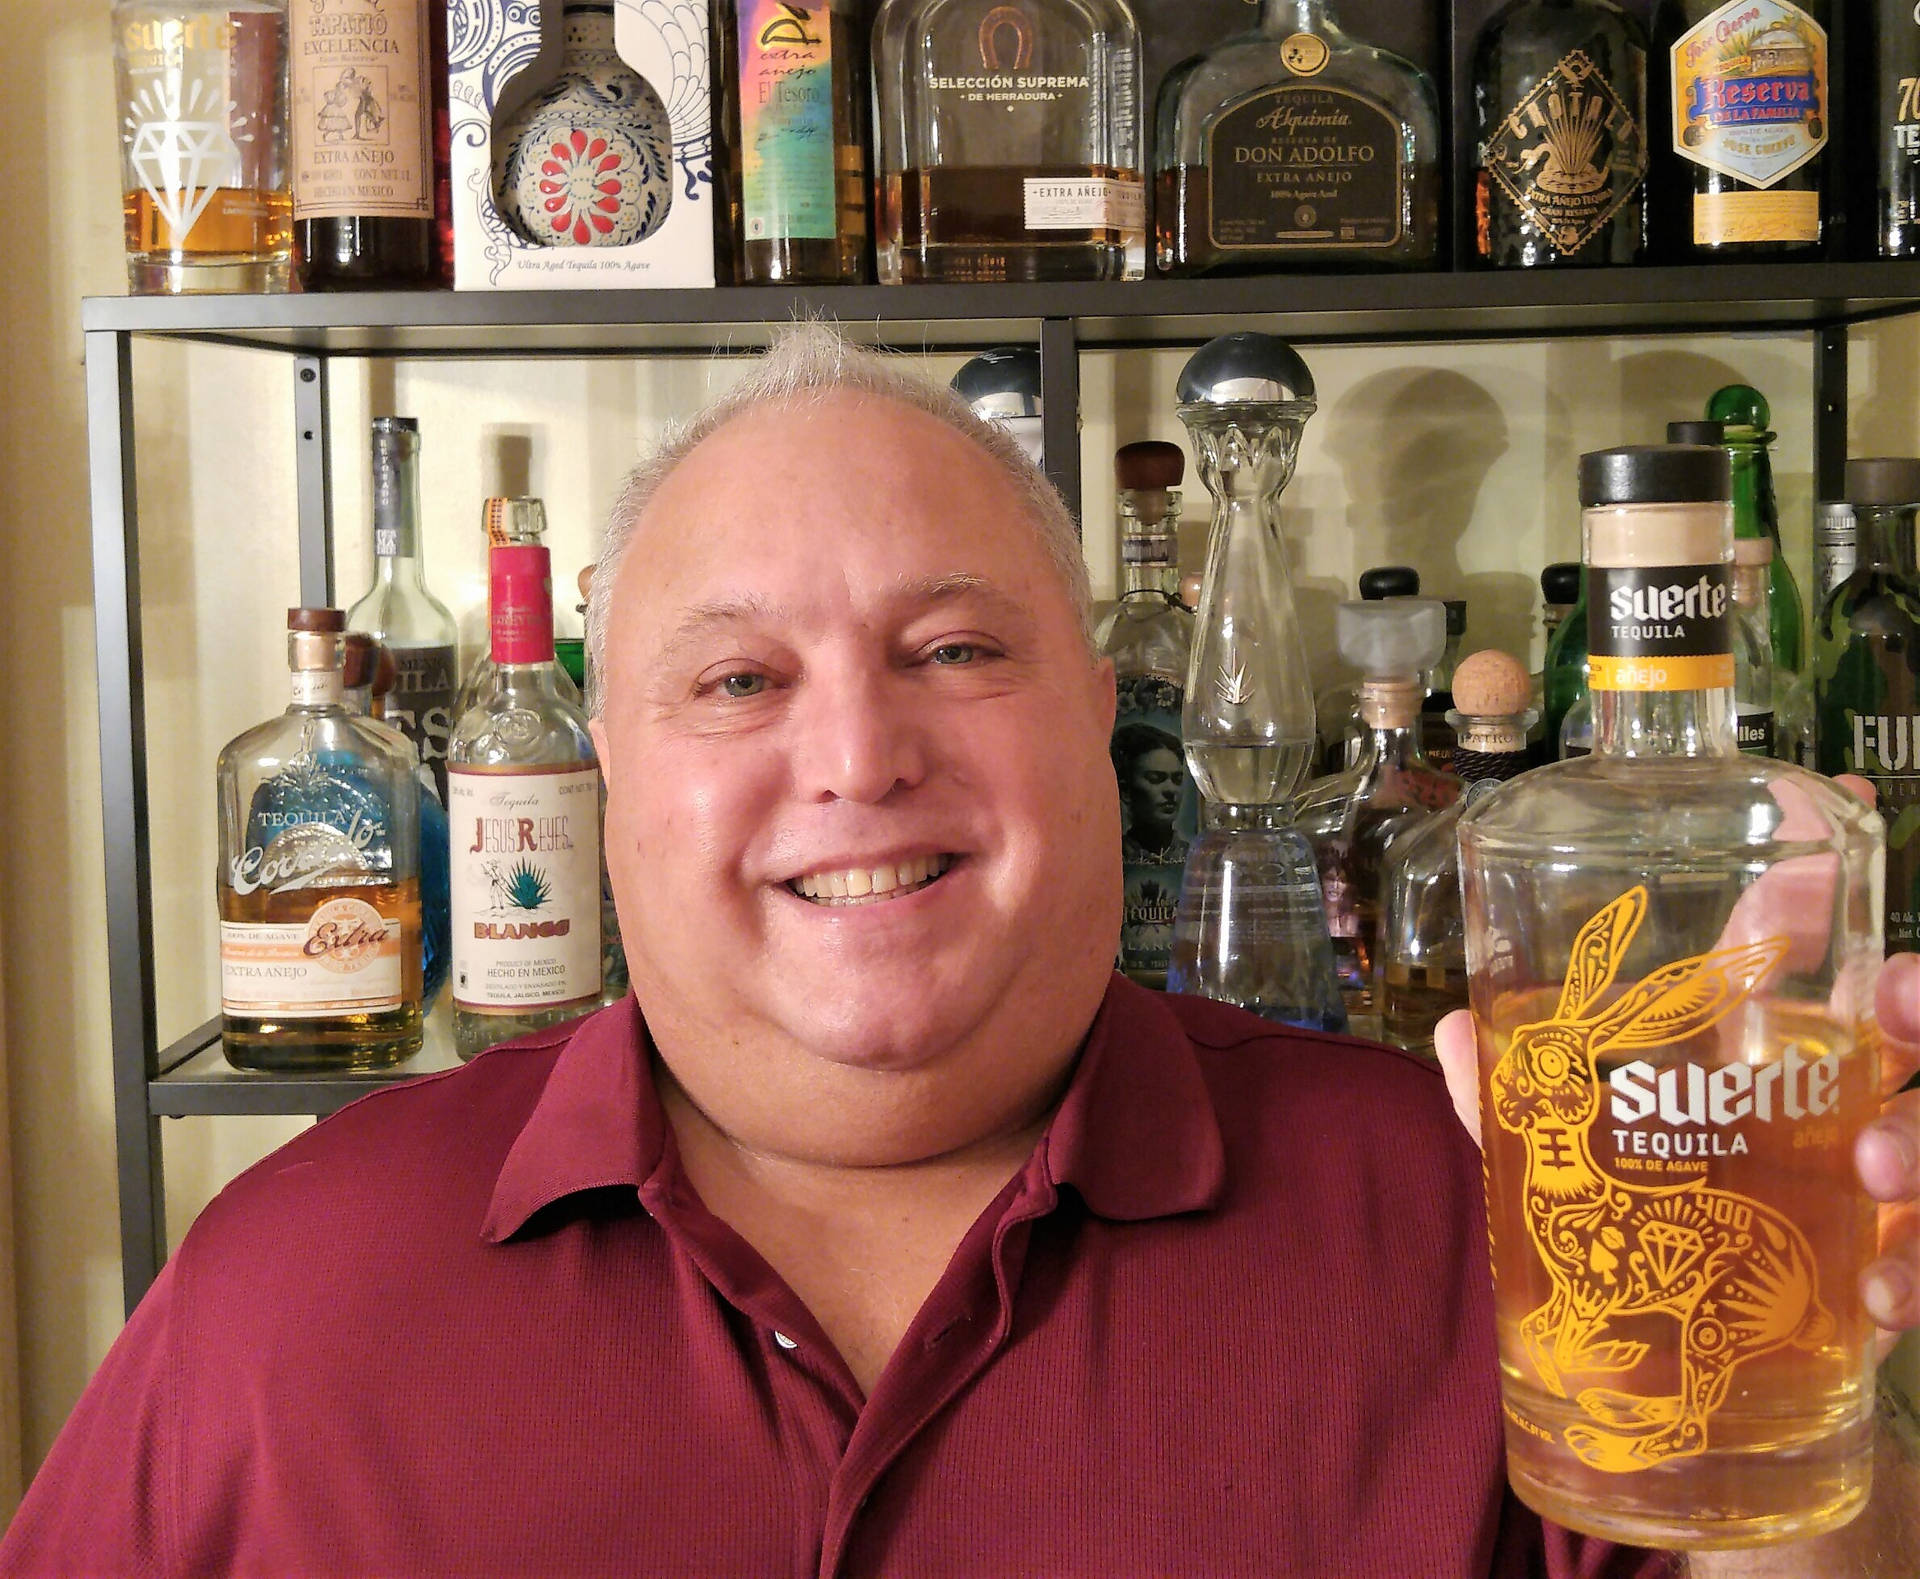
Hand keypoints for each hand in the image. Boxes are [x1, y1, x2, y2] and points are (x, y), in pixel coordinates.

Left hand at [1435, 953, 1919, 1342]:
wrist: (1669, 1365)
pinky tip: (1877, 1292)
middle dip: (1918, 1013)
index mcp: (1773, 1061)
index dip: (1859, 948)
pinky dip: (1908, 1274)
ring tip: (1877, 1164)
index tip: (1860, 904)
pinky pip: (1917, 1267)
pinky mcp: (1880, 1275)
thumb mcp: (1565, 1161)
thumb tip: (1454, 1026)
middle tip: (1897, 1003)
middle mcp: (1840, 1112)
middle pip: (1907, 1044)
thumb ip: (1517, 1102)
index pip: (1828, 976)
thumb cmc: (1625, 1230)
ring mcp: (1873, 1191)